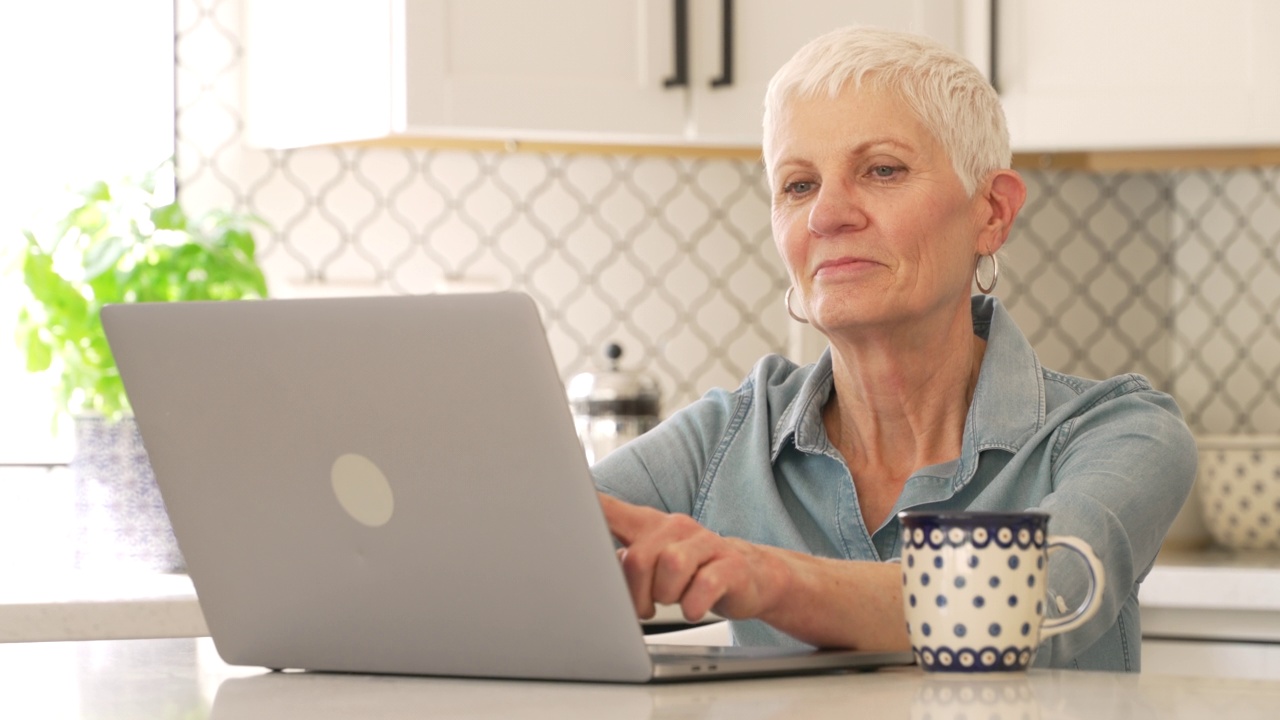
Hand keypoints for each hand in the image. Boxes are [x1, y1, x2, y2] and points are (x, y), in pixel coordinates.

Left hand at [598, 493, 785, 622]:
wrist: (750, 576)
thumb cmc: (691, 571)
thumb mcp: (652, 562)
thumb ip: (621, 564)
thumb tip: (591, 573)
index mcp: (649, 525)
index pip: (611, 510)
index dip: (588, 507)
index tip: (562, 498)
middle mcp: (676, 527)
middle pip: (638, 557)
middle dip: (636, 593)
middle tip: (646, 607)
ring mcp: (706, 543)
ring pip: (671, 566)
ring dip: (666, 596)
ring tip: (674, 601)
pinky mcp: (731, 566)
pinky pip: (704, 586)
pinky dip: (692, 605)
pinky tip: (693, 607)